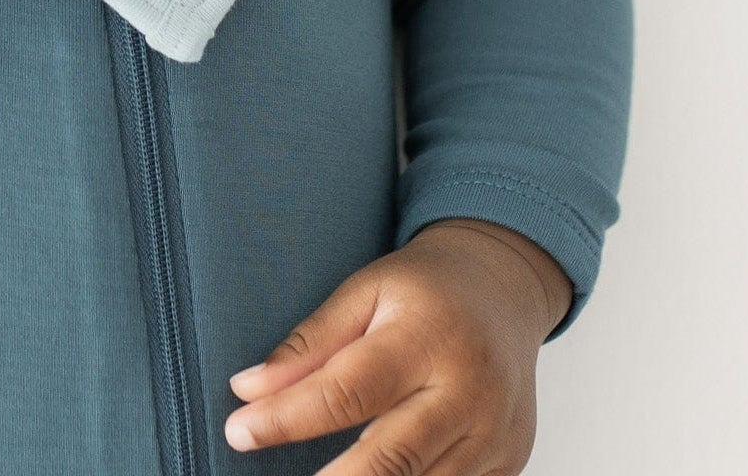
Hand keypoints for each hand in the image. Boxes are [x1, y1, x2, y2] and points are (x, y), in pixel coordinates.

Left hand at [224, 220, 571, 470]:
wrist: (503, 290)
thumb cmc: (424, 289)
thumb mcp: (365, 291)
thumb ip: (310, 342)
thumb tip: (248, 390)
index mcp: (429, 336)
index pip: (349, 391)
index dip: (288, 418)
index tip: (239, 431)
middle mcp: (469, 391)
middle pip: (390, 459)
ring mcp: (495, 435)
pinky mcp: (508, 463)